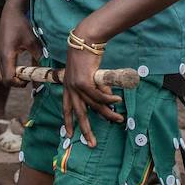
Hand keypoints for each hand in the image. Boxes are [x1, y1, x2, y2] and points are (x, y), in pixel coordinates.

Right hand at [0, 6, 39, 86]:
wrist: (12, 11)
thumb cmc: (22, 25)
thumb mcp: (33, 41)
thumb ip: (39, 57)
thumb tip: (48, 70)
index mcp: (7, 55)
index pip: (8, 78)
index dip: (18, 84)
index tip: (29, 81)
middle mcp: (0, 56)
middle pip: (2, 79)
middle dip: (14, 82)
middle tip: (27, 79)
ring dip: (10, 77)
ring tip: (23, 74)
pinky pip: (0, 67)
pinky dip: (8, 71)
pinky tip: (19, 67)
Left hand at [61, 30, 122, 147]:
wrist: (84, 40)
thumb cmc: (87, 55)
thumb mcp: (88, 74)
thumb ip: (96, 87)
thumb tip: (108, 101)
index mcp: (67, 86)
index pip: (66, 107)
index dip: (68, 122)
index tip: (69, 135)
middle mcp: (70, 88)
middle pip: (78, 113)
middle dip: (85, 130)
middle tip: (92, 144)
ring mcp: (76, 85)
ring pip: (93, 105)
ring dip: (107, 113)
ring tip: (118, 119)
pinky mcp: (83, 81)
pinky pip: (98, 95)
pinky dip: (108, 98)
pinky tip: (117, 100)